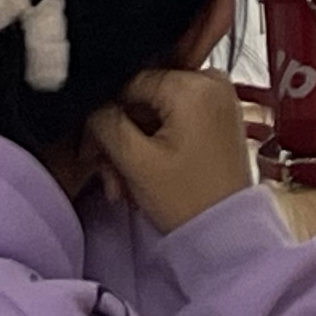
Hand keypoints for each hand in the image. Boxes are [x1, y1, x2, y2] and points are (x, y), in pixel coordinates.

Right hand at [88, 64, 255, 234]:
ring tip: (122, 186)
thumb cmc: (185, 199)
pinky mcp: (217, 118)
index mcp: (194, 84)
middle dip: (118, 139)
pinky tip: (140, 179)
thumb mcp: (136, 161)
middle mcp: (211, 81)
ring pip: (154, 114)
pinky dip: (153, 147)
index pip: (128, 83)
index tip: (89, 152)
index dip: (102, 115)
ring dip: (131, 149)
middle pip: (142, 99)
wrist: (226, 233)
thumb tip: (92, 103)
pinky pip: (174, 121)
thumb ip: (106, 122)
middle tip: (108, 177)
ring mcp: (217, 100)